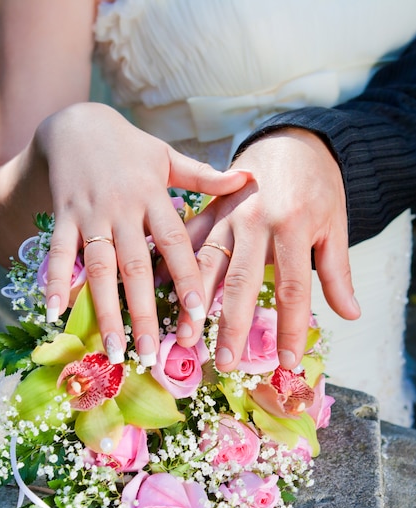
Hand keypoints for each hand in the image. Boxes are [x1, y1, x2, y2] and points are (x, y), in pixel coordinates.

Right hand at [30, 102, 249, 363]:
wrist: (77, 123)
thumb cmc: (130, 147)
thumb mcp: (168, 157)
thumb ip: (205, 176)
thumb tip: (247, 178)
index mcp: (153, 196)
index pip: (175, 243)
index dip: (188, 277)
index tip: (199, 313)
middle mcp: (123, 209)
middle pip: (136, 267)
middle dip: (144, 312)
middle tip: (151, 353)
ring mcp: (90, 214)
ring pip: (99, 267)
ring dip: (106, 310)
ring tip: (115, 349)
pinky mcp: (63, 216)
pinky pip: (58, 252)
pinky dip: (55, 281)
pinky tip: (54, 312)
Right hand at [175, 128, 360, 370]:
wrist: (291, 141)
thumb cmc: (316, 187)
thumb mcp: (335, 225)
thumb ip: (337, 271)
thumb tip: (351, 314)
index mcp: (293, 226)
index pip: (293, 288)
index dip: (289, 326)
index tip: (284, 361)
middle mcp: (255, 222)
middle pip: (242, 282)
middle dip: (233, 325)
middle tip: (226, 363)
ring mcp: (227, 215)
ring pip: (206, 263)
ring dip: (194, 302)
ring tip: (186, 336)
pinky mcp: (210, 209)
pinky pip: (187, 238)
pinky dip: (172, 263)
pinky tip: (159, 289)